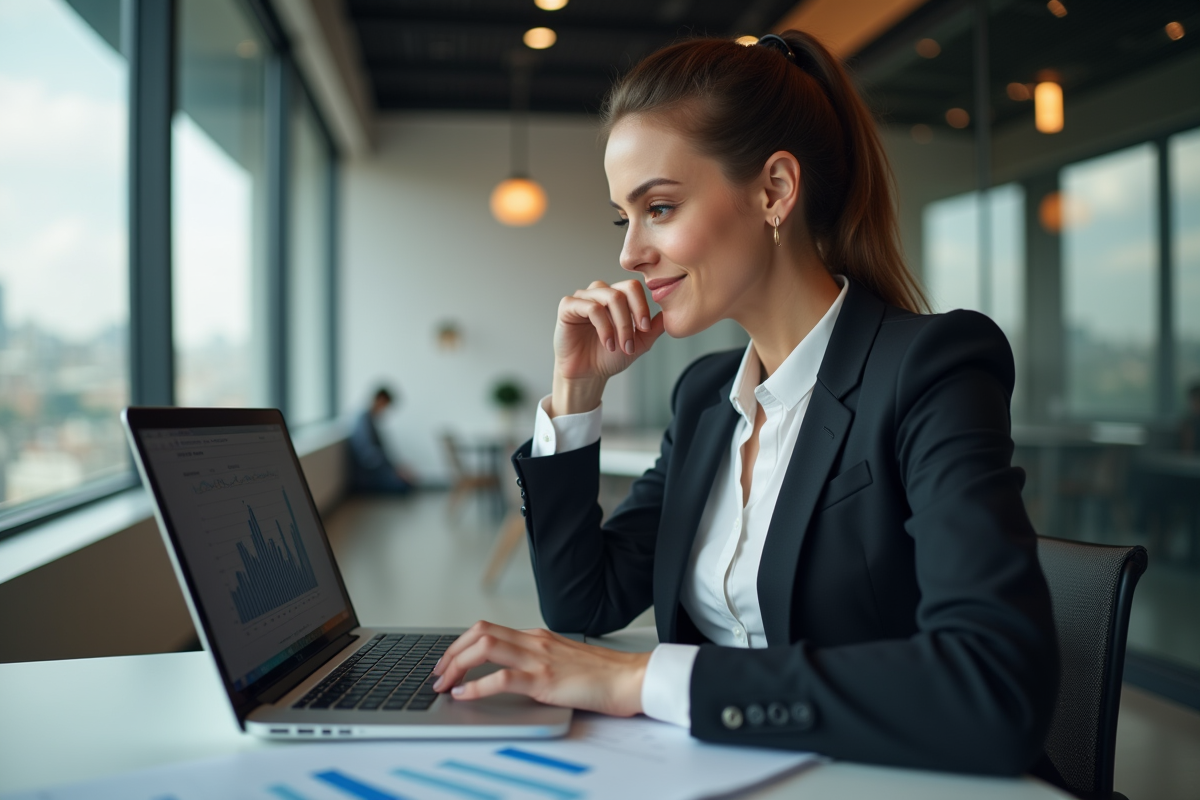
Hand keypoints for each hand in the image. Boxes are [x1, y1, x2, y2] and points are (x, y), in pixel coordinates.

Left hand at [431, 621, 650, 716]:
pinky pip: (502, 677)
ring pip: (485, 648)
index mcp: (537, 637)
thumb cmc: (603, 675)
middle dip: (451, 652)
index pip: (488, 629)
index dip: (460, 644)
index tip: (447, 661)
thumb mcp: (563, 661)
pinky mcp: (544, 679)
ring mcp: (539, 658)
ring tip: (444, 684)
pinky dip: (476, 686)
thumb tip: (511, 673)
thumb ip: (538, 661)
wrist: (631, 678)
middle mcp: (534, 641)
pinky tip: (463, 695)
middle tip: (437, 673)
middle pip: (479, 633)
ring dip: (456, 666)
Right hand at [552, 279, 664, 415]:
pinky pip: (590, 307)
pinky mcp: (568, 307)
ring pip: (609, 297)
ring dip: (619, 324)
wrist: (588, 375)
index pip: (633, 288)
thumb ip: (653, 329)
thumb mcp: (638, 344)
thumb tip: (669, 315)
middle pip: (623, 290)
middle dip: (631, 318)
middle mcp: (599, 293)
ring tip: (619, 346)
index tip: (645, 329)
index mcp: (615, 297)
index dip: (642, 306)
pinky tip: (607, 343)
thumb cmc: (608, 357)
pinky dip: (603, 326)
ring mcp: (583, 298)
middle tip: (632, 342)